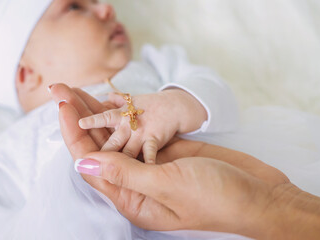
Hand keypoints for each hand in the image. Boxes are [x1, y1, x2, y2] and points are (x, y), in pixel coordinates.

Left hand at [51, 84, 319, 238]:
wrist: (255, 192)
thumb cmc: (215, 197)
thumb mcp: (168, 186)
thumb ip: (125, 174)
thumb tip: (83, 164)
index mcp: (131, 199)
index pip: (91, 165)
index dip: (74, 135)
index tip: (63, 106)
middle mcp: (135, 184)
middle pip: (99, 149)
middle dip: (80, 120)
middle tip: (64, 91)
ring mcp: (150, 167)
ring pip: (115, 139)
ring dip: (97, 116)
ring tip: (80, 93)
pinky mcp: (165, 153)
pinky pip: (135, 135)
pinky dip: (122, 118)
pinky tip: (113, 104)